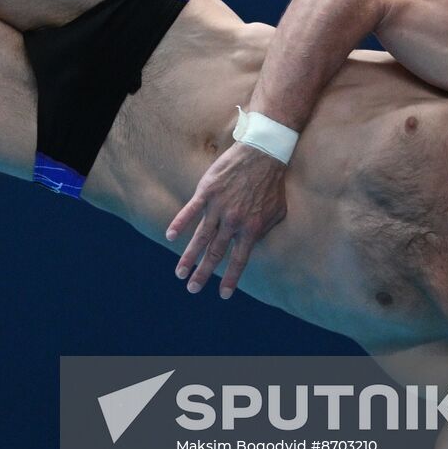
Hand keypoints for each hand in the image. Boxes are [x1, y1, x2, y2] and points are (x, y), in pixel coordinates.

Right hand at [166, 143, 287, 297]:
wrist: (263, 153)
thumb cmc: (272, 184)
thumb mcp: (276, 212)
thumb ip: (264, 230)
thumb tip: (256, 244)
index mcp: (252, 229)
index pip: (239, 259)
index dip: (231, 278)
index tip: (223, 295)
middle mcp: (233, 221)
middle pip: (215, 253)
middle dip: (203, 273)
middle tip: (192, 289)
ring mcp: (218, 206)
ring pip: (201, 237)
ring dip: (189, 257)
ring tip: (180, 273)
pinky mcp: (207, 191)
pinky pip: (190, 211)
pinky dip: (180, 224)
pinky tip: (171, 237)